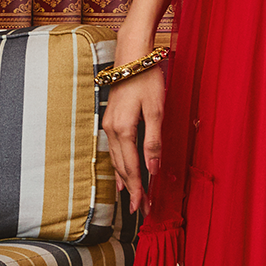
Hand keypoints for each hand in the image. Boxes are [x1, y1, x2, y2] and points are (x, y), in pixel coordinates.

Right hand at [103, 64, 168, 216]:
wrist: (132, 56)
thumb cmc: (147, 79)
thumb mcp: (156, 111)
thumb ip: (154, 141)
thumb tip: (153, 169)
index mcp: (123, 130)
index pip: (131, 168)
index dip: (139, 190)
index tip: (144, 207)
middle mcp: (111, 130)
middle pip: (121, 168)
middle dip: (133, 190)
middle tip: (142, 209)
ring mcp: (108, 125)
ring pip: (115, 160)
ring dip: (125, 179)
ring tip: (132, 196)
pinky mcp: (111, 120)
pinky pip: (113, 149)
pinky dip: (119, 164)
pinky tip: (122, 172)